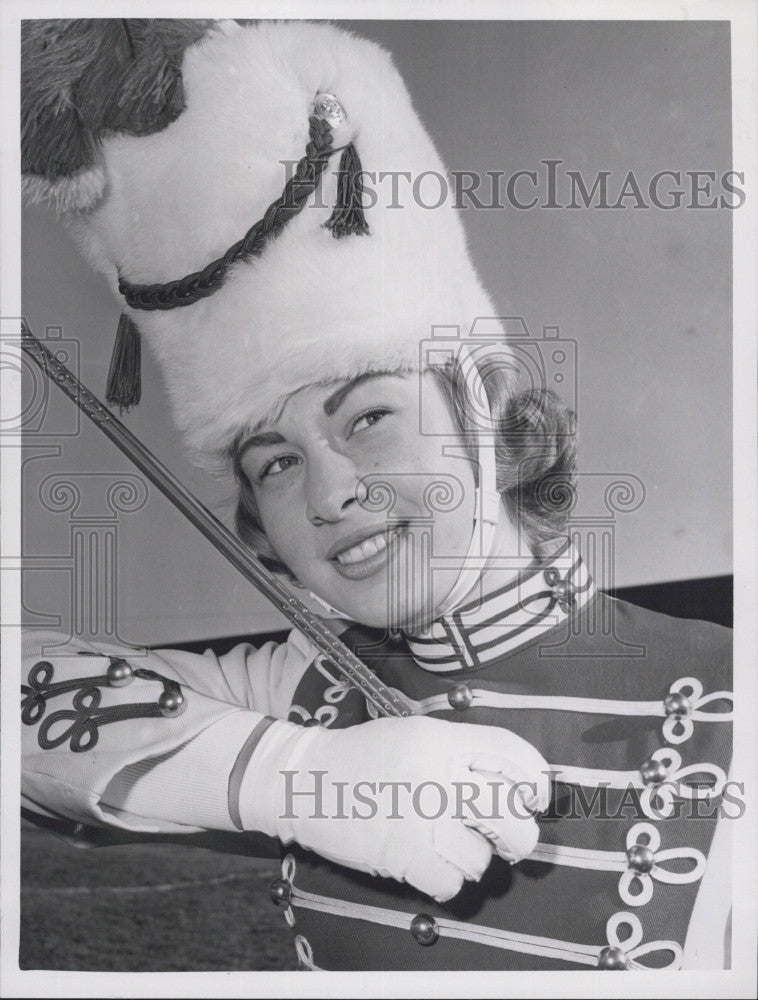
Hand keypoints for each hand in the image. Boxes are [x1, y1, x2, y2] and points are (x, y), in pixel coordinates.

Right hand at [238, 715, 550, 902]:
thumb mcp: (414, 733)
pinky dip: (445, 881)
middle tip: (511, 839)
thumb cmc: (364, 756)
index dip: (534, 781)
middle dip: (519, 835)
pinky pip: (450, 883)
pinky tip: (431, 866)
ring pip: (481, 857)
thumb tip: (511, 780)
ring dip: (472, 860)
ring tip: (452, 849)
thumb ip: (460, 750)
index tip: (535, 797)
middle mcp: (437, 774)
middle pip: (508, 815)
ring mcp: (419, 816)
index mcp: (443, 739)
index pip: (512, 758)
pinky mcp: (401, 853)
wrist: (306, 779)